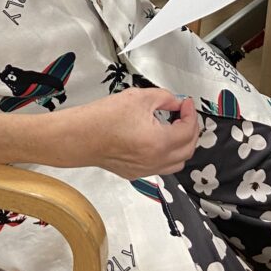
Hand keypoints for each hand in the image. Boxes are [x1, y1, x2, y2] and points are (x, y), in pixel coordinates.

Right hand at [64, 88, 199, 178]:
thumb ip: (164, 98)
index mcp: (159, 143)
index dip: (191, 114)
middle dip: (191, 130)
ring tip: (175, 127)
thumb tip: (177, 103)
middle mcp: (156, 161)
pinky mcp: (135, 174)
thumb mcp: (139, 97)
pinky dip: (168, 155)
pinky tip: (159, 140)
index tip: (186, 103)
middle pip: (188, 150)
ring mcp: (145, 171)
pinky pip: (161, 167)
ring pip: (177, 163)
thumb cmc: (105, 117)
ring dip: (182, 145)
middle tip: (184, 113)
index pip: (188, 131)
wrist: (79, 136)